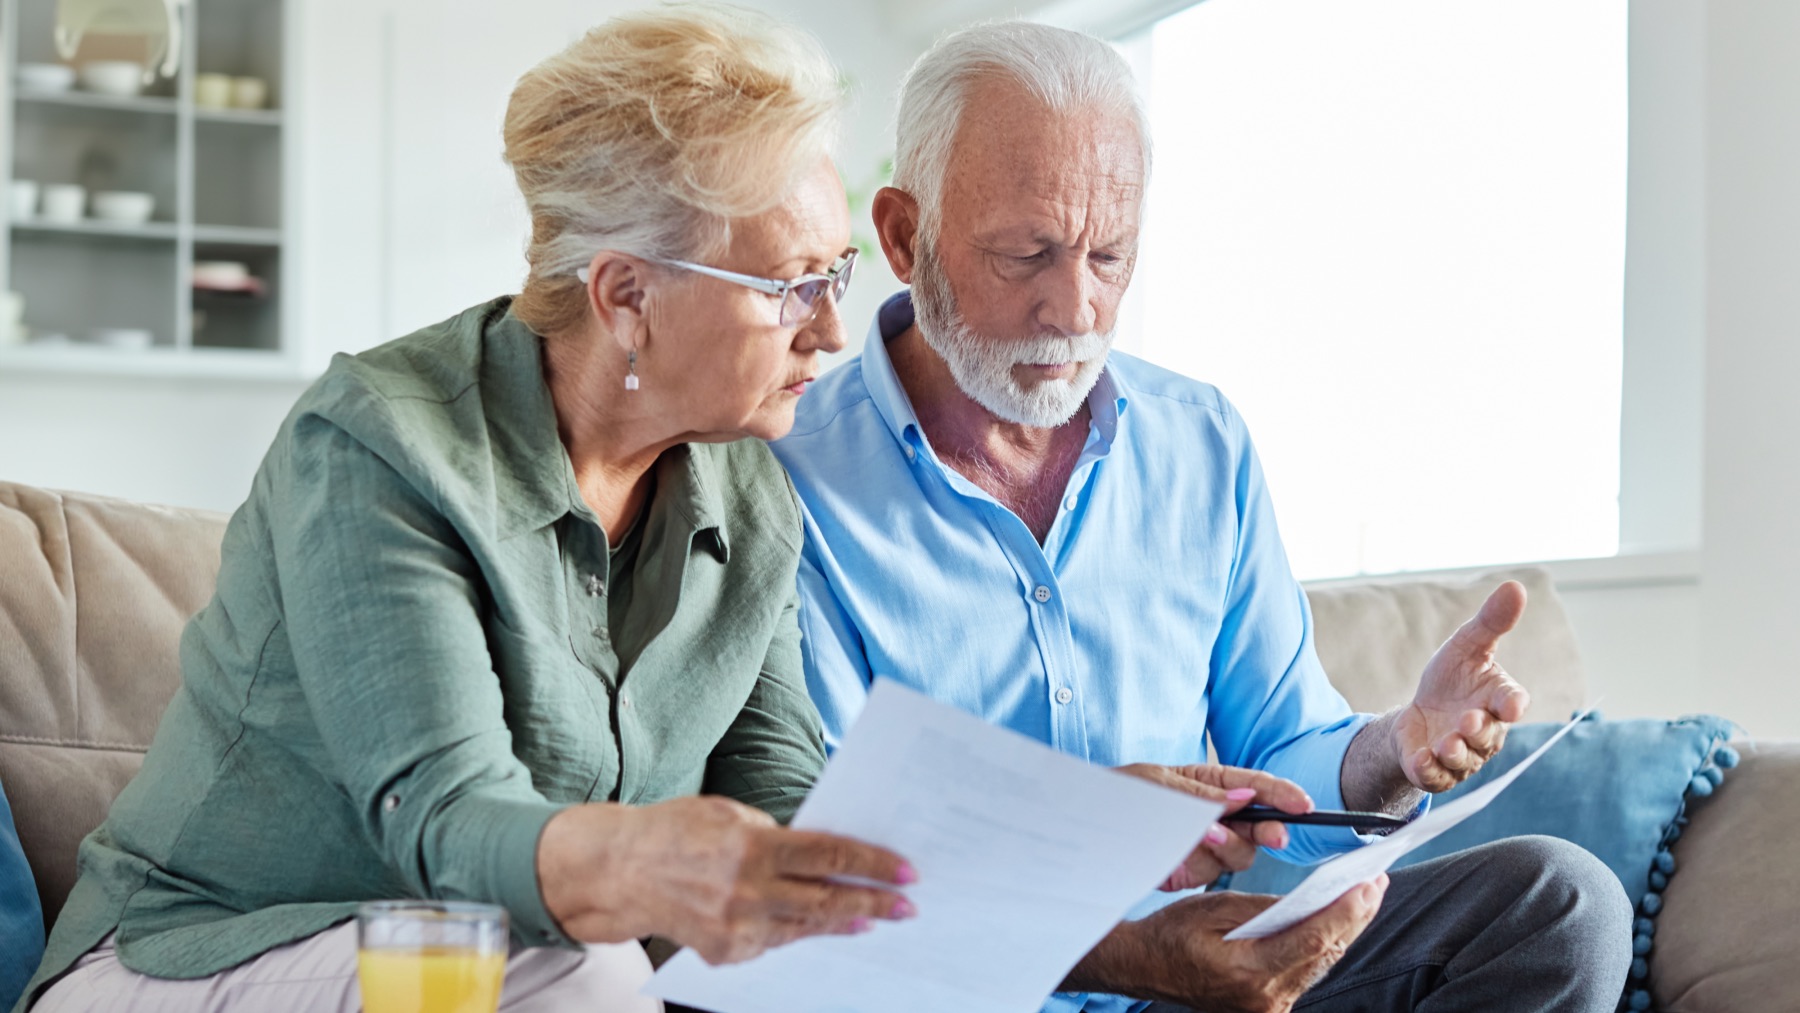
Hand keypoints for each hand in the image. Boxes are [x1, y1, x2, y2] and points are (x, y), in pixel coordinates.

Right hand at [537, 796, 915, 963]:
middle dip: (874, 904)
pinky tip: (824, 927)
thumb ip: (776, 834)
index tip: (906, 871)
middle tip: (907, 907)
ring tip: (874, 919)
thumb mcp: (730, 814)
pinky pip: (777, 942)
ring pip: (806, 928)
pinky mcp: (726, 953)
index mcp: (751, 846)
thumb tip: (826, 850)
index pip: (828, 855)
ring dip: (845, 923)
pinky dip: (801, 933)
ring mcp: (736, 928)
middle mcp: (746, 891)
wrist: (620, 871)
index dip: (872, 864)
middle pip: (826, 900)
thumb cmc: (679, 831)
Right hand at [1066, 877, 1387, 1012]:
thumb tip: (1313, 901)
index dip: (1346, 912)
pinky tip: (1337, 921)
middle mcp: (1263, 999)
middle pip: (1325, 954)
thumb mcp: (1215, 907)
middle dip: (1355, 916)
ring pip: (1321, 964)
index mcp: (1247, 972)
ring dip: (1345, 930)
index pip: (1312, 940)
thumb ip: (1266, 908)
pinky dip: (1323, 945)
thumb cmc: (1172, 933)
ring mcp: (1267, 1007)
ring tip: (1365, 896)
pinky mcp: (1267, 1006)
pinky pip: (1306, 972)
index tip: (1369, 885)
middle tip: (1378, 882)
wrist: (1143, 967)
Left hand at [1115, 764, 1313, 889]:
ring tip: (1203, 834)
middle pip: (1258, 827)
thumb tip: (1244, 797)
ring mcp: (1203, 846)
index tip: (1303, 804)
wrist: (1084, 826)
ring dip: (1226, 845)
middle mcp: (1214, 816)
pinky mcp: (1188, 872)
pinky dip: (1200, 862)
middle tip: (1276, 836)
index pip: (1256, 787)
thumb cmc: (1119, 793)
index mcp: (1210, 784)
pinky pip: (1208, 873)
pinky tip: (1182, 852)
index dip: (1283, 795)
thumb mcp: (1157, 783)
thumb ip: (1201, 795)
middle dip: (1269, 831)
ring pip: (1238, 854)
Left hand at [1395, 580, 1532, 791]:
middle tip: (1467, 720)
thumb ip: (1491, 623)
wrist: (1419, 713)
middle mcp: (1485, 732)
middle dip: (1479, 730)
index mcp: (1498, 700)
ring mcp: (1462, 755)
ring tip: (1446, 743)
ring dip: (1456, 752)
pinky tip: (1420, 759)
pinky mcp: (1436, 771)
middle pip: (1489, 736)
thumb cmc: (1451, 680)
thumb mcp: (1466, 646)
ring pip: (1465, 760)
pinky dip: (1430, 770)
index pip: (1513, 702)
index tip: (1510, 705)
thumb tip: (1515, 587)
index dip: (1512, 704)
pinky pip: (1437, 777)